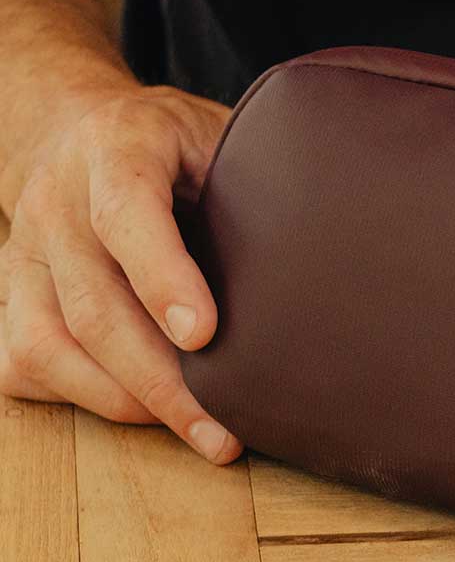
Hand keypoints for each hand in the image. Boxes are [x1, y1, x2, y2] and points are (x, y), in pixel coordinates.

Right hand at [0, 83, 242, 463]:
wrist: (79, 130)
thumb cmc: (170, 142)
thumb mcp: (216, 133)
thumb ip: (251, 176)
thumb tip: (317, 244)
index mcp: (117, 148)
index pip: (127, 213)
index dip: (163, 277)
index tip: (205, 335)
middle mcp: (57, 201)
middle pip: (94, 304)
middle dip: (161, 379)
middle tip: (223, 427)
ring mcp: (25, 251)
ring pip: (52, 344)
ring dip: (128, 401)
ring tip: (198, 431)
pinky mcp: (10, 292)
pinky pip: (25, 361)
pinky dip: (82, 397)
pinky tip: (140, 409)